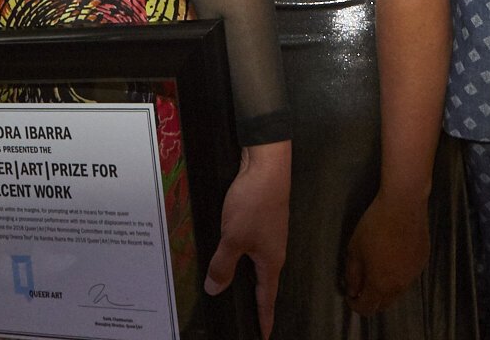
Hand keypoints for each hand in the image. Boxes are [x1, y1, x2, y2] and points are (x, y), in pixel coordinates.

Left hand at [204, 140, 290, 338]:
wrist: (267, 166)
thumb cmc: (253, 204)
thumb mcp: (233, 238)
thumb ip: (223, 266)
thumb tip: (215, 289)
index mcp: (271, 261)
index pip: (266, 298)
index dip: (263, 318)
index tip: (264, 336)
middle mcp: (274, 251)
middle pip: (264, 282)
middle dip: (256, 300)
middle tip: (248, 316)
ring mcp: (269, 234)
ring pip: (256, 263)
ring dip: (246, 277)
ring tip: (235, 289)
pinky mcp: (263, 220)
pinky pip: (252, 247)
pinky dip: (242, 257)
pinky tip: (231, 255)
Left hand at [344, 189, 429, 316]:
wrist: (404, 205)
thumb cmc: (375, 226)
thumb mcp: (355, 249)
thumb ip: (352, 275)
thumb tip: (353, 290)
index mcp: (380, 284)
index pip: (368, 308)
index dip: (356, 305)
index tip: (350, 295)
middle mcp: (399, 285)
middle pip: (384, 304)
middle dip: (371, 300)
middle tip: (361, 286)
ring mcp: (414, 274)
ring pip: (397, 291)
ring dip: (385, 288)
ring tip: (377, 271)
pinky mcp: (422, 261)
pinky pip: (408, 277)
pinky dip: (398, 275)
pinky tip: (393, 258)